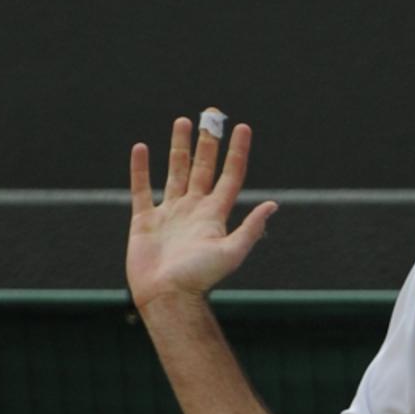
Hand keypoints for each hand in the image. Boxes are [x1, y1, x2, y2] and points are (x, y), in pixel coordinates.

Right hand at [126, 114, 277, 310]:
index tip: (242, 127)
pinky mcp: (145, 221)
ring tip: (182, 122)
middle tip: (210, 116)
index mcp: (215, 215)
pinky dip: (140, 169)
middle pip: (202, 168)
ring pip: (175, 172)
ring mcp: (170, 214)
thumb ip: (250, 228)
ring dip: (179, 147)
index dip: (237, 152)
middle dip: (207, 142)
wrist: (167, 297)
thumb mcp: (231, 253)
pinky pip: (141, 189)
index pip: (230, 175)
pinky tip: (141, 148)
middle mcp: (194, 210)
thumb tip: (274, 205)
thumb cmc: (200, 278)